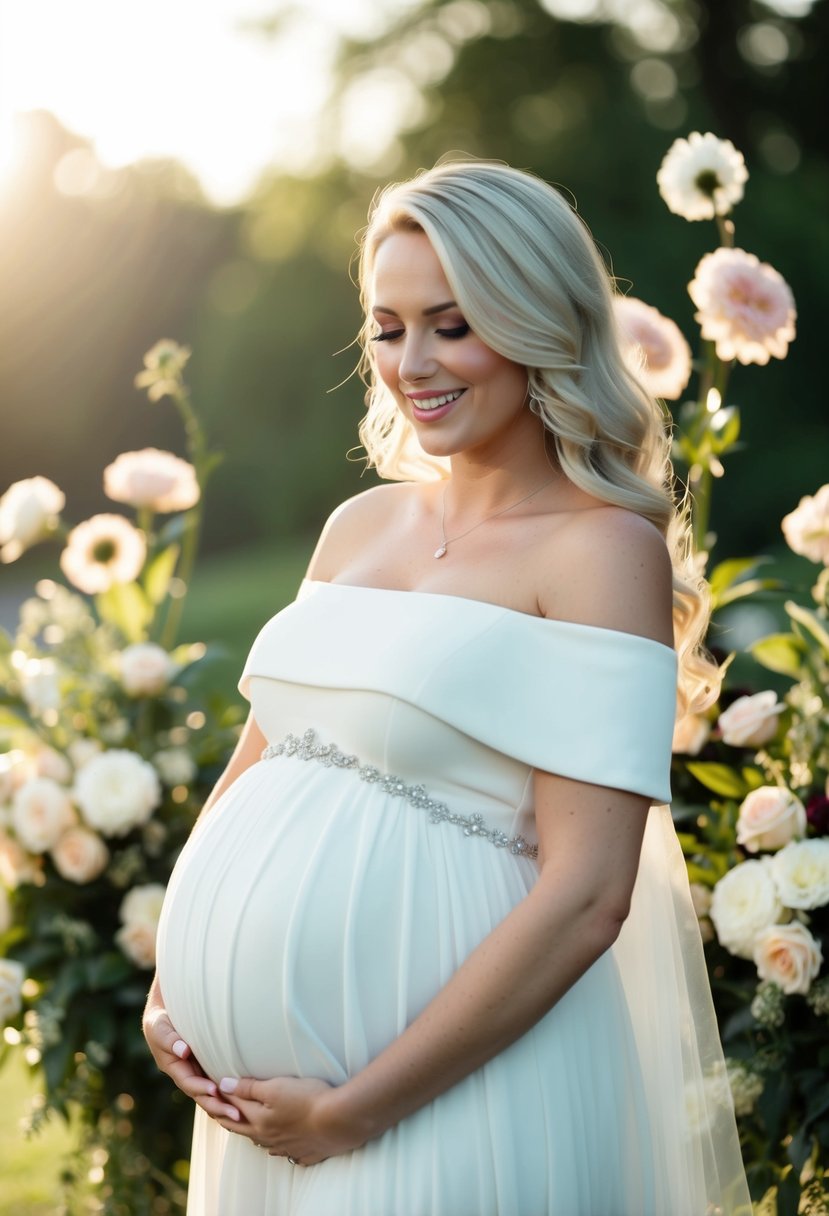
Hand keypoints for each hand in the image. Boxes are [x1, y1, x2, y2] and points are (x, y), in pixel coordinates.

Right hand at [142, 982, 241, 1125]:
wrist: (166, 1009)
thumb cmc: (161, 1017)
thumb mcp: (159, 1025)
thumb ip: (168, 1038)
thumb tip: (183, 1051)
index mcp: (172, 1066)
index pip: (189, 1083)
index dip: (201, 1088)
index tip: (215, 1091)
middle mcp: (185, 1072)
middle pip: (202, 1095)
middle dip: (218, 1106)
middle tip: (237, 1115)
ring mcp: (196, 1070)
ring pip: (211, 1093)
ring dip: (225, 1105)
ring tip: (243, 1115)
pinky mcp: (206, 1066)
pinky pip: (216, 1082)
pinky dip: (227, 1094)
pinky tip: (243, 1101)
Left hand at [216, 1075, 364, 1164]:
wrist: (339, 1121)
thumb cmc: (308, 1099)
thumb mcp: (276, 1087)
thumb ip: (249, 1088)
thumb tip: (223, 1086)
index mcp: (260, 1121)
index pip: (235, 1107)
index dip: (225, 1096)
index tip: (216, 1089)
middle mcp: (269, 1138)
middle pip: (244, 1129)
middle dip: (230, 1118)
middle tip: (220, 1112)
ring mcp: (288, 1147)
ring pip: (263, 1143)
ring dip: (253, 1134)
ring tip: (248, 1127)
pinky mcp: (306, 1152)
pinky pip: (286, 1154)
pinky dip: (279, 1149)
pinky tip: (279, 1147)